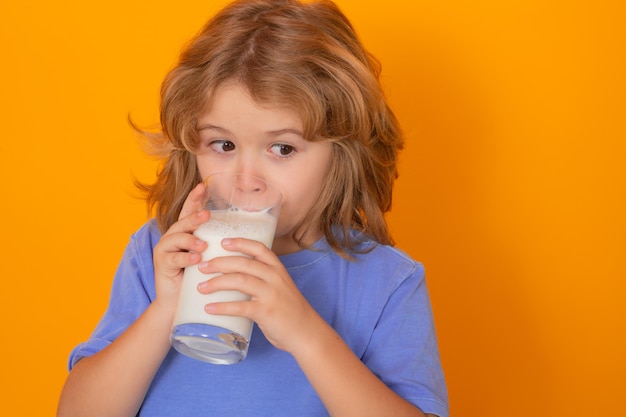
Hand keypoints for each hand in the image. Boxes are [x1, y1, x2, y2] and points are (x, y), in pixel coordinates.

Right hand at [152, 183, 209, 314]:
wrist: (178, 303)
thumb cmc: (197, 278)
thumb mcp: (209, 257)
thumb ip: (217, 245)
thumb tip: (244, 236)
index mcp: (185, 233)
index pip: (189, 211)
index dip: (195, 199)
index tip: (203, 186)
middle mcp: (173, 237)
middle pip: (182, 222)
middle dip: (194, 217)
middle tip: (207, 215)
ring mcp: (165, 249)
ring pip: (176, 238)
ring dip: (191, 239)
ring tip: (203, 244)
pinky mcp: (161, 264)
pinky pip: (173, 258)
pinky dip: (185, 257)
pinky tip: (195, 259)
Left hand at [197, 238, 319, 352]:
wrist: (306, 333)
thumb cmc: (290, 311)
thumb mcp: (280, 287)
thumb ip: (263, 280)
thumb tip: (234, 278)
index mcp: (278, 270)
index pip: (259, 249)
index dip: (240, 243)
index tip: (223, 242)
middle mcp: (275, 278)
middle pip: (244, 263)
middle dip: (220, 262)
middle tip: (202, 266)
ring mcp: (271, 294)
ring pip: (240, 281)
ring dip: (217, 282)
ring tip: (201, 287)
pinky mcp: (266, 312)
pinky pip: (240, 307)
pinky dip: (222, 307)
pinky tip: (209, 309)